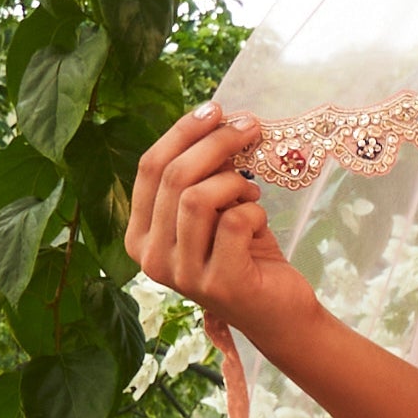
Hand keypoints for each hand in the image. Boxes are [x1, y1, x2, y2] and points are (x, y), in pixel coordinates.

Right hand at [125, 106, 321, 360]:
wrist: (277, 309)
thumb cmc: (242, 252)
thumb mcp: (213, 208)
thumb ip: (201, 174)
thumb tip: (216, 118)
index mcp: (139, 236)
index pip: (149, 169)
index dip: (181, 132)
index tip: (215, 109)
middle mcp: (151, 258)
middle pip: (173, 177)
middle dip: (215, 143)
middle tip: (249, 127)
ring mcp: (182, 275)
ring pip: (197, 197)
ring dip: (233, 182)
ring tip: (251, 191)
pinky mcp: (218, 283)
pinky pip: (232, 222)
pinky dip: (253, 212)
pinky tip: (259, 222)